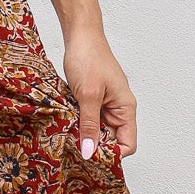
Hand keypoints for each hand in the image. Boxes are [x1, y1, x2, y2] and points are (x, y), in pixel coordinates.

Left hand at [63, 23, 136, 159]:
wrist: (80, 35)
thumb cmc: (89, 58)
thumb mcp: (88, 95)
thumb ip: (90, 125)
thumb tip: (90, 153)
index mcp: (126, 108)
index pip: (128, 144)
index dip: (112, 155)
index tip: (91, 158)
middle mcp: (118, 109)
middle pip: (112, 141)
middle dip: (96, 148)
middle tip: (75, 151)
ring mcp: (105, 104)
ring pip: (99, 131)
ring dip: (85, 136)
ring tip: (69, 139)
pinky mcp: (92, 100)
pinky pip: (89, 120)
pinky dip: (79, 125)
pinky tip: (67, 126)